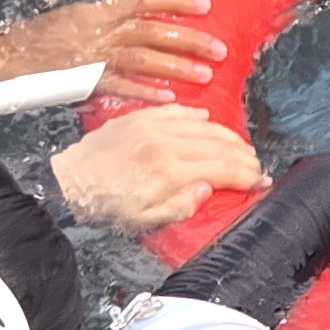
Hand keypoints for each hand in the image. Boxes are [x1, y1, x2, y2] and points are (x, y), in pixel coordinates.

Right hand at [0, 0, 224, 101]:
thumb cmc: (36, 38)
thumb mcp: (73, 17)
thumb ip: (106, 18)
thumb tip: (143, 17)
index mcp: (95, 10)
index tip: (205, 3)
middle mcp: (94, 31)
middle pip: (149, 30)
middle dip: (187, 39)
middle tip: (220, 48)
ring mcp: (88, 58)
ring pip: (139, 59)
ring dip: (174, 66)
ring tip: (205, 74)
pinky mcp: (81, 82)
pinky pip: (118, 87)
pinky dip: (145, 92)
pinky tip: (169, 99)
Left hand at [49, 106, 263, 234]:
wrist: (69, 182)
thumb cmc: (106, 207)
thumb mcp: (145, 220)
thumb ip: (181, 206)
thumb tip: (209, 188)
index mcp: (170, 171)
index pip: (223, 168)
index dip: (247, 175)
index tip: (260, 181)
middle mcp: (166, 143)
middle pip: (219, 145)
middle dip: (243, 156)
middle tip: (256, 166)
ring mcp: (153, 125)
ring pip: (203, 125)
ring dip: (227, 136)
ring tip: (241, 147)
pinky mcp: (140, 116)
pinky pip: (177, 110)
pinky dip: (197, 115)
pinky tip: (207, 120)